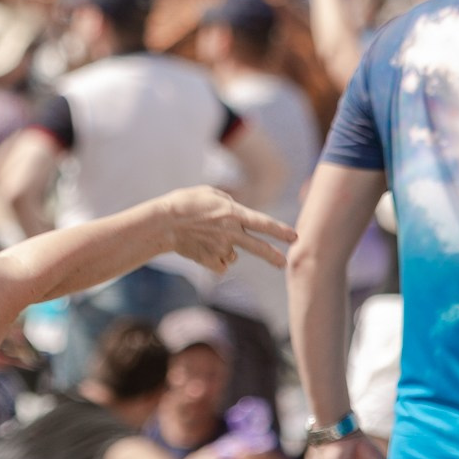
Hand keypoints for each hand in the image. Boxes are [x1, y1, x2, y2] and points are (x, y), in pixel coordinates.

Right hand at [155, 188, 296, 274]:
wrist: (164, 223)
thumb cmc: (185, 203)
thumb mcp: (212, 193)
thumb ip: (229, 204)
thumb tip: (238, 215)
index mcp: (233, 213)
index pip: (263, 223)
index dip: (281, 231)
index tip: (295, 237)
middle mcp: (231, 232)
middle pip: (258, 247)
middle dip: (273, 256)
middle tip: (283, 262)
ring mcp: (221, 248)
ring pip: (234, 255)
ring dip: (228, 250)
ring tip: (208, 239)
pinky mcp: (210, 261)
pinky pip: (221, 264)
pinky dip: (216, 260)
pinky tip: (204, 250)